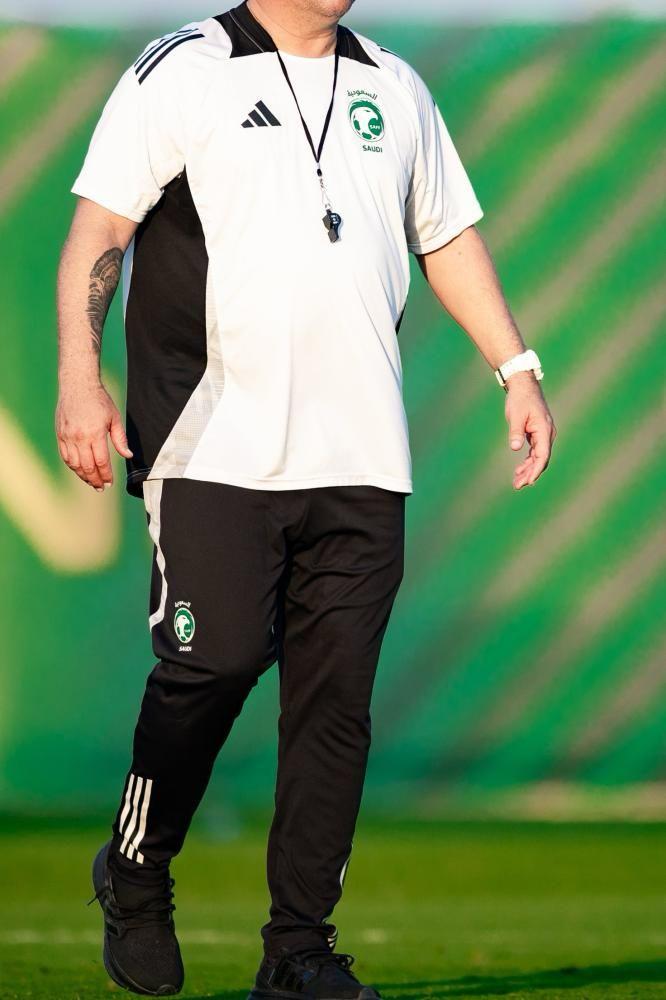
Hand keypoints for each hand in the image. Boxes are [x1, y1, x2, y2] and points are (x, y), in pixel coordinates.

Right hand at [55, 381, 132, 490]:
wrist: (77, 385)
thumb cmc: (99, 400)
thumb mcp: (115, 418)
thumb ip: (120, 439)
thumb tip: (128, 456)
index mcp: (95, 434)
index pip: (101, 462)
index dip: (106, 475)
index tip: (110, 483)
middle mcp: (79, 437)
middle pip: (87, 466)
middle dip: (95, 480)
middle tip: (101, 488)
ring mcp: (67, 436)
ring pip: (74, 464)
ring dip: (83, 476)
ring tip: (91, 482)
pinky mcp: (60, 434)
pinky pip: (65, 456)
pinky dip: (72, 466)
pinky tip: (80, 471)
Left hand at [505, 372, 556, 489]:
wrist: (523, 385)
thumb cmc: (519, 399)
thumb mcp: (515, 415)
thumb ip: (516, 431)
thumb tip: (515, 447)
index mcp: (544, 429)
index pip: (542, 455)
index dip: (536, 469)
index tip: (529, 481)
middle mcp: (547, 434)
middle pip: (541, 459)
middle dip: (530, 473)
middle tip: (517, 485)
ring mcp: (544, 434)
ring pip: (538, 457)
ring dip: (529, 470)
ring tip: (516, 482)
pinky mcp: (538, 434)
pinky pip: (535, 452)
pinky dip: (528, 462)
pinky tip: (519, 470)